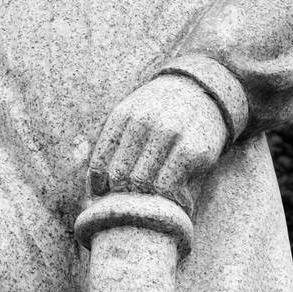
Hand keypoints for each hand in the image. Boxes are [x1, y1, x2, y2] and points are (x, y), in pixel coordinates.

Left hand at [87, 74, 228, 211]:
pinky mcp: (192, 150)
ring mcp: (169, 135)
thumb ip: (111, 142)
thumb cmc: (159, 112)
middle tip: (131, 200)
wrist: (200, 91)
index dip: (99, 186)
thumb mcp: (130, 114)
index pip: (99, 163)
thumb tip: (93, 186)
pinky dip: (166, 196)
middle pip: (120, 176)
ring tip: (150, 200)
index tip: (105, 195)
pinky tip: (169, 194)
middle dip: (122, 193)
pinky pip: (167, 186)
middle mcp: (144, 123)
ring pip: (143, 183)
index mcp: (123, 116)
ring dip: (145, 197)